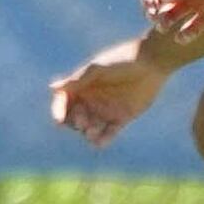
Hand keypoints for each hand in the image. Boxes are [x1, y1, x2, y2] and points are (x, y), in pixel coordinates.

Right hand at [47, 37, 165, 147]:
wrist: (151, 63)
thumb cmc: (122, 60)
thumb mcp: (97, 68)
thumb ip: (77, 80)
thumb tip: (53, 88)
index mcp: (81, 86)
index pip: (63, 102)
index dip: (58, 111)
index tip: (58, 121)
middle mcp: (90, 100)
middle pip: (74, 118)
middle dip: (75, 122)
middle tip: (82, 122)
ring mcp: (105, 110)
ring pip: (90, 128)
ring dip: (88, 133)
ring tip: (92, 132)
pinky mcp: (121, 118)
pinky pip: (109, 133)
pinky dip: (103, 140)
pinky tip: (100, 143)